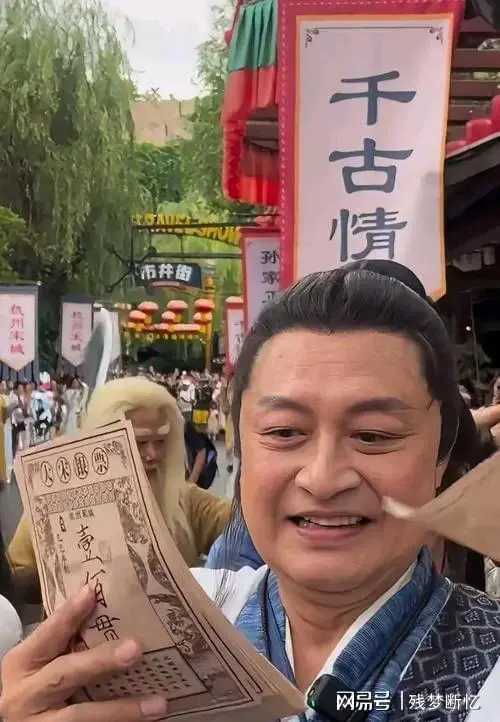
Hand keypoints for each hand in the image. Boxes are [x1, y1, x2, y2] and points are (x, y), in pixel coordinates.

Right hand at [0, 584, 167, 721]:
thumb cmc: (32, 684)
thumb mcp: (36, 663)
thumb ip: (63, 642)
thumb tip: (106, 609)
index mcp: (23, 663)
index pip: (47, 635)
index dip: (68, 615)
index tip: (91, 593)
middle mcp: (27, 694)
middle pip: (65, 675)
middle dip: (101, 662)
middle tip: (135, 649)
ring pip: (81, 717)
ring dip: (123, 710)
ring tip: (158, 703)